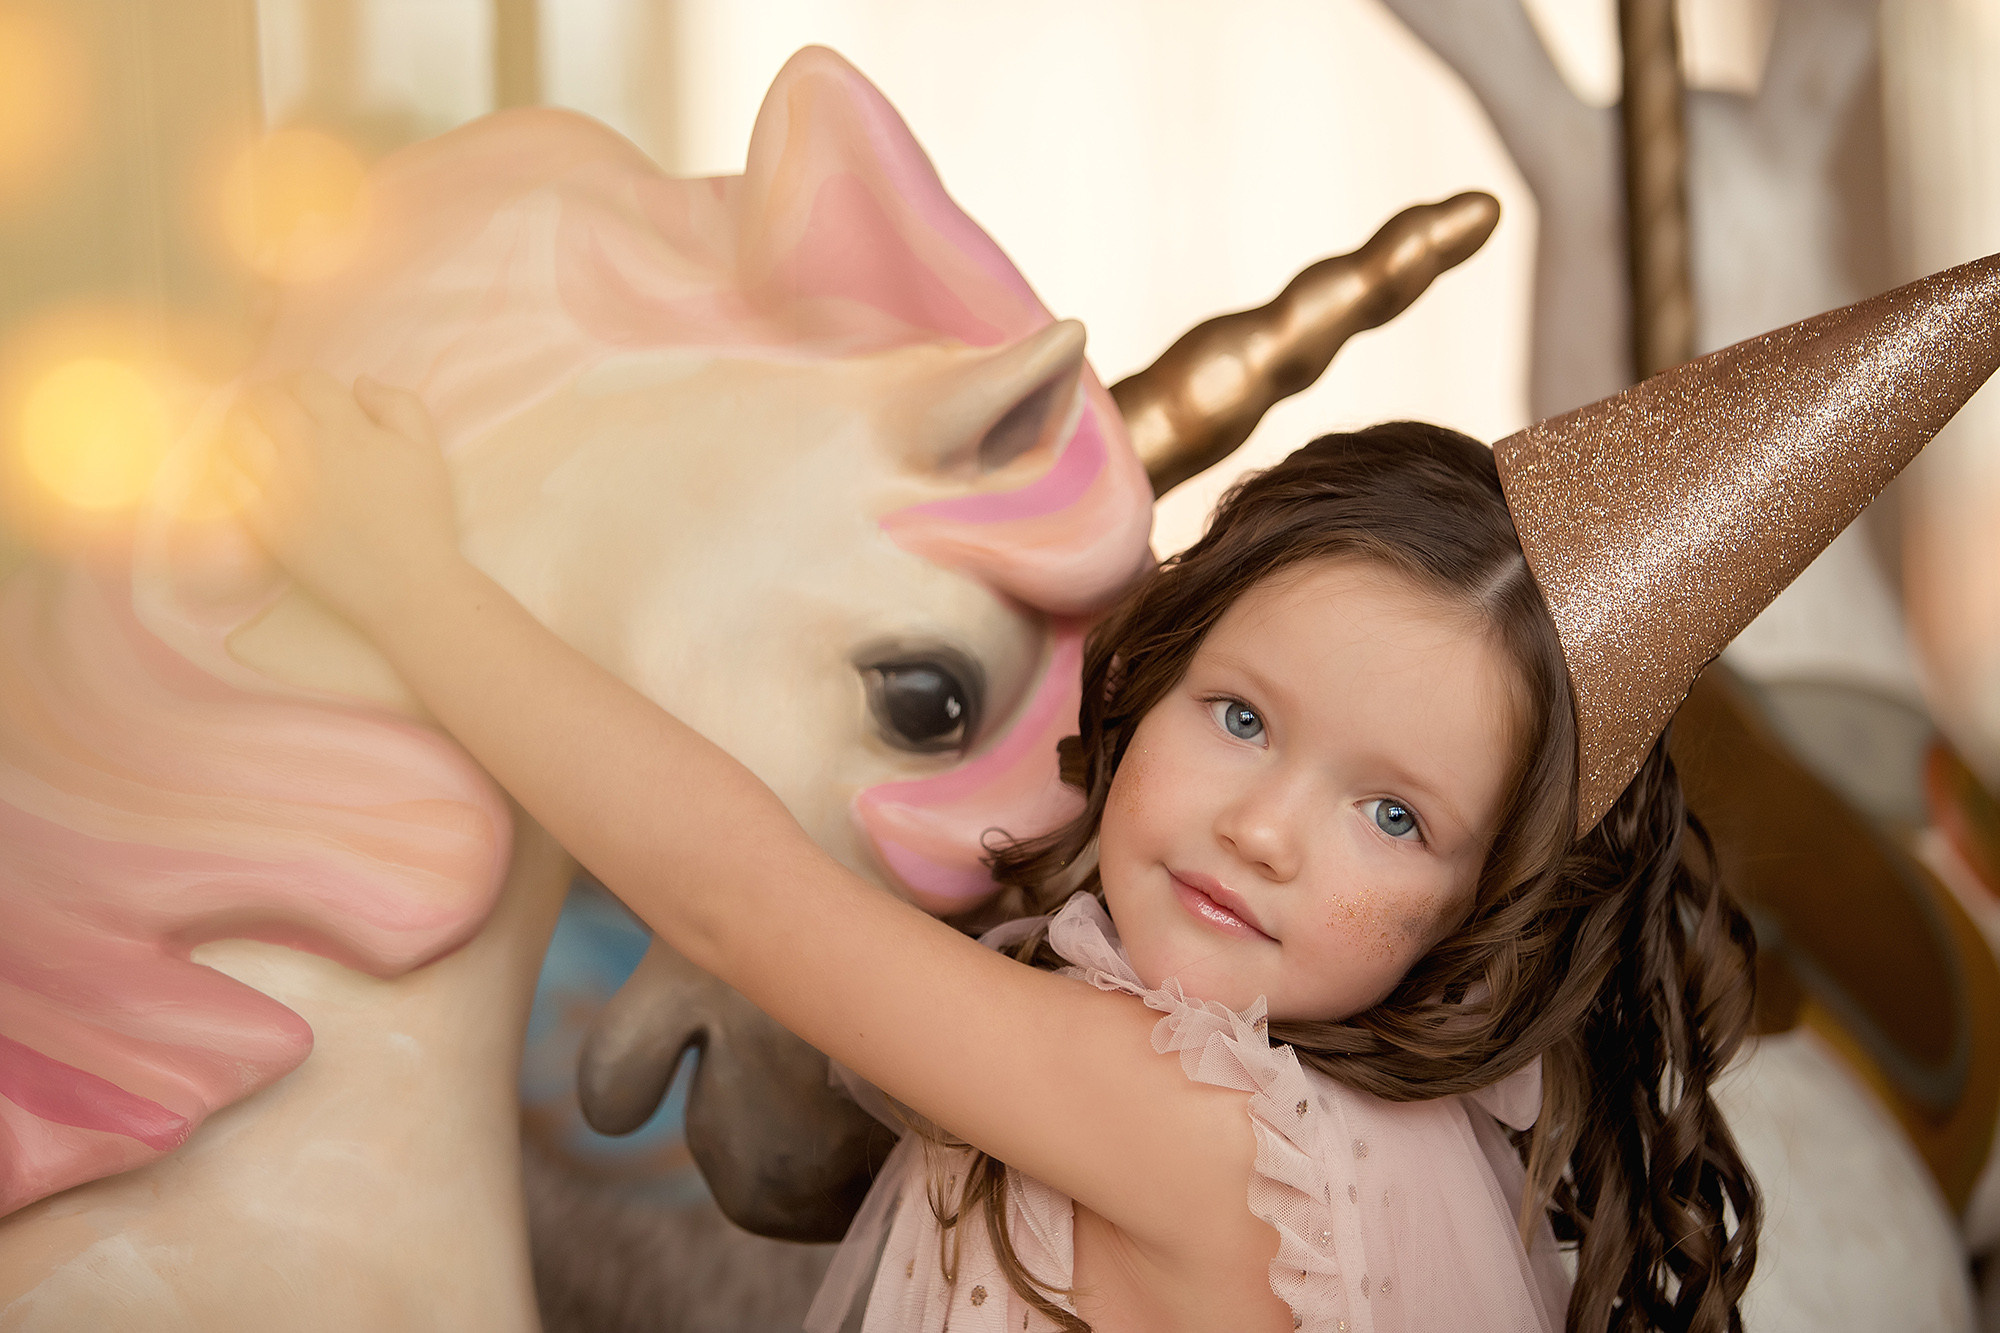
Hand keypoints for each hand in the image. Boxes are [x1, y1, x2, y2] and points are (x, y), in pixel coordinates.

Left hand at [225, 370, 466, 634]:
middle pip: (265, 402)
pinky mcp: (264, 521)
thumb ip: (399, 404)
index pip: (306, 382)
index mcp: (346, 429)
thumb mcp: (428, 450)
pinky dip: (228, 460)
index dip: (306, 382)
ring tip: (254, 429)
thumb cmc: (423, 517)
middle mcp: (304, 451)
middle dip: (270, 396)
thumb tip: (360, 383)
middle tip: (278, 407)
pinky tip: (242, 464)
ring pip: (237, 433)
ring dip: (243, 422)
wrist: (406, 584)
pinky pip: (227, 477)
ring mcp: (278, 487)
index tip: (311, 394)